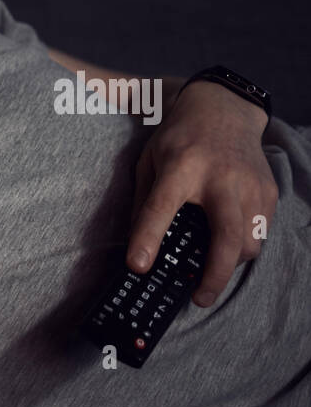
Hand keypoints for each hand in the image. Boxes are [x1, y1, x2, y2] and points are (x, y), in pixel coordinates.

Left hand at [127, 80, 277, 306]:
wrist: (223, 108)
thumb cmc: (179, 138)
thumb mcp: (149, 162)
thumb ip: (144, 203)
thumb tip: (138, 247)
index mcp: (181, 168)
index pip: (162, 208)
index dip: (148, 240)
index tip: (138, 267)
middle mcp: (221, 178)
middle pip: (226, 238)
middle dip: (214, 276)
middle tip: (198, 298)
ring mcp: (251, 186)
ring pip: (249, 243)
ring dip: (230, 264)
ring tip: (209, 267)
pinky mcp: (269, 192)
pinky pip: (260, 233)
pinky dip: (243, 246)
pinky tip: (225, 243)